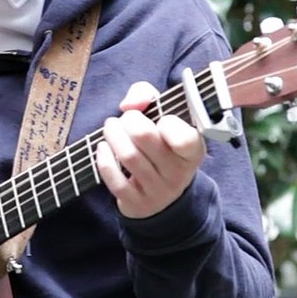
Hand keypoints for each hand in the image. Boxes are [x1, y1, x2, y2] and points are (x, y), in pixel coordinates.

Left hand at [96, 81, 206, 218]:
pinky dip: (104, 158)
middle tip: (124, 119)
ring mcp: (158, 191)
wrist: (163, 193)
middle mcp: (178, 173)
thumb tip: (130, 105)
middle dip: (128, 120)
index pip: (183, 137)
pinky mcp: (138, 203)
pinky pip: (115, 179)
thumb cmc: (162, 143)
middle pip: (144, 136)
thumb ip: (146, 94)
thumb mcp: (163, 116)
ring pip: (128, 155)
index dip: (167, 122)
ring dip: (112, 134)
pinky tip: (103, 147)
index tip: (161, 119)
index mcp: (193, 151)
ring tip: (111, 127)